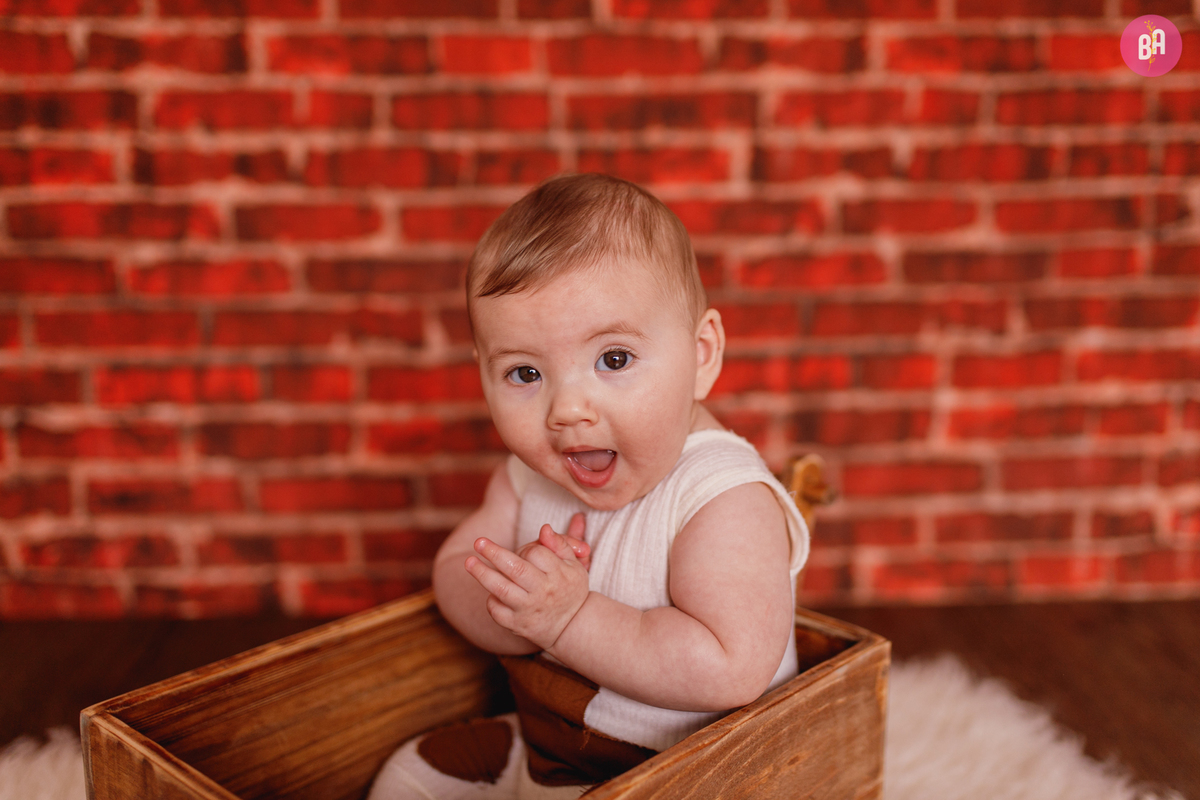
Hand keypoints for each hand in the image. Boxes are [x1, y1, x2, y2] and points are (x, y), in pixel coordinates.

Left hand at [466, 519, 590, 650]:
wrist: (572, 627)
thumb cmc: (570, 589)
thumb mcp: (574, 564)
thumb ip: (560, 543)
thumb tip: (544, 528)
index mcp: (558, 574)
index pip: (536, 553)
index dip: (526, 548)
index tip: (523, 552)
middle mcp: (543, 592)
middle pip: (515, 568)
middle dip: (494, 553)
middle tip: (478, 542)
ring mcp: (528, 610)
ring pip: (501, 589)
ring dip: (482, 573)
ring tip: (469, 561)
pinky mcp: (516, 625)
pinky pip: (497, 610)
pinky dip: (491, 599)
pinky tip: (490, 590)